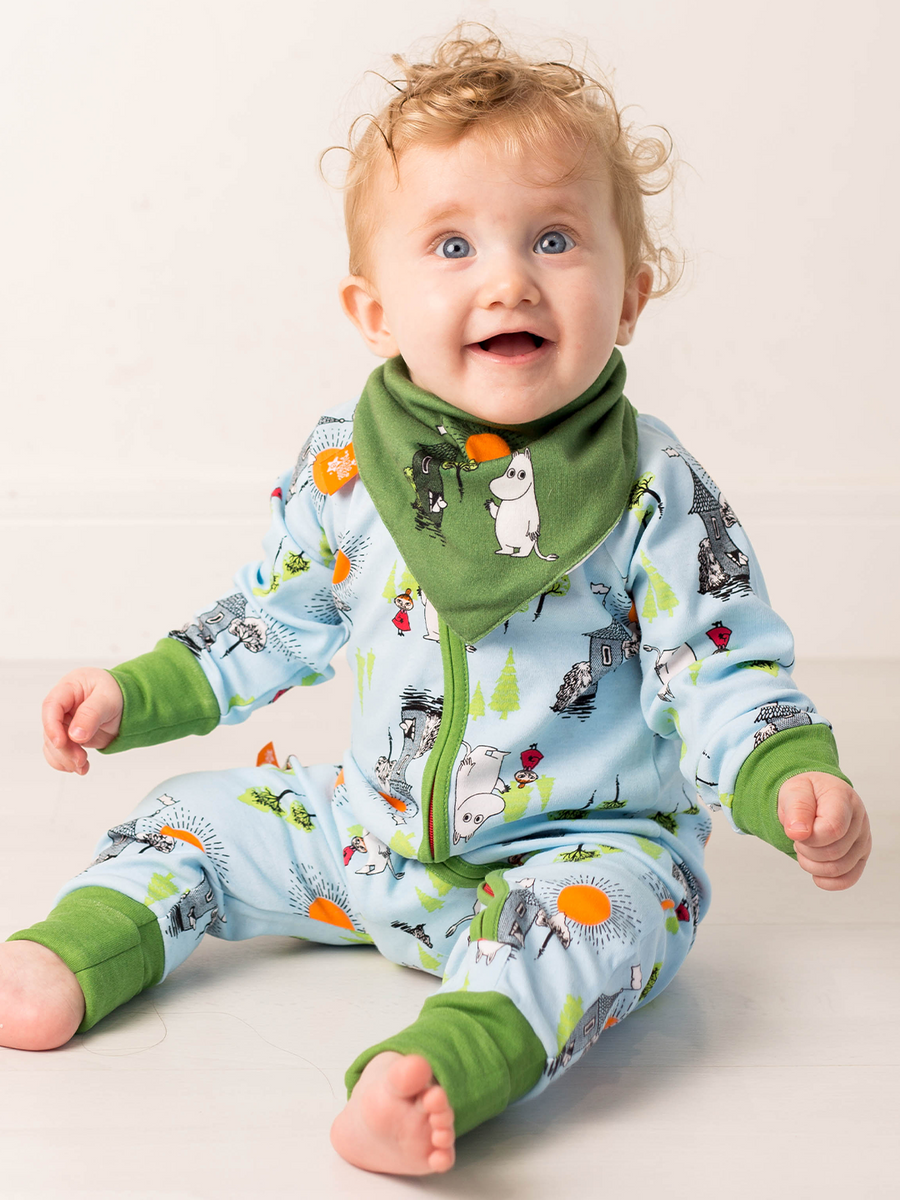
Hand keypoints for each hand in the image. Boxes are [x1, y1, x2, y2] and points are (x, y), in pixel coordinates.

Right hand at [42, 669, 123, 774]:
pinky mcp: (69, 737)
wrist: (128, 702)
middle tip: (80, 759)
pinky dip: (66, 762)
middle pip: (52, 729)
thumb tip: (75, 735)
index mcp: (69, 688)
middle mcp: (63, 706)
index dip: (52, 725)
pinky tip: (79, 767)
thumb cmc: (118, 692)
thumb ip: (92, 714)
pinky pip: (59, 752)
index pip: (52, 705)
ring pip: (53, 744)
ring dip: (65, 758)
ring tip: (82, 765)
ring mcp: (65, 722)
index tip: (60, 742)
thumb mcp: (108, 699)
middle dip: (64, 748)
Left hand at [778, 772, 870, 889]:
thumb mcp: (794, 790)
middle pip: (834, 852)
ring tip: (805, 847)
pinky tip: (814, 871)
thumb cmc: (806, 792)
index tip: (797, 830)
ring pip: (839, 869)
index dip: (809, 837)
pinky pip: (848, 879)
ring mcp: (862, 839)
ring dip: (812, 865)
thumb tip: (798, 833)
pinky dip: (827, 881)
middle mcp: (859, 819)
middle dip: (806, 849)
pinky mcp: (860, 855)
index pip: (833, 830)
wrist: (815, 796)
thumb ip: (796, 808)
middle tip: (799, 837)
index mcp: (843, 798)